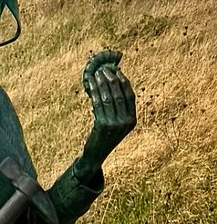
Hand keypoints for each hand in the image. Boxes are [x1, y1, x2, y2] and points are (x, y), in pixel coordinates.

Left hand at [78, 49, 136, 173]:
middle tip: (103, 70)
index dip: (124, 82)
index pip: (130, 96)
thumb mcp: (117, 122)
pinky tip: (90, 86)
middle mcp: (126, 122)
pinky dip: (94, 93)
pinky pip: (98, 105)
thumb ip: (118, 107)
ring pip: (108, 98)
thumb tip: (113, 82)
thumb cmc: (105, 135)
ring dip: (101, 84)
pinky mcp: (102, 126)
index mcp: (133, 120)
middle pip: (119, 95)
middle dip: (110, 80)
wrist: (96, 154)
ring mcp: (115, 124)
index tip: (117, 71)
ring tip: (95, 75)